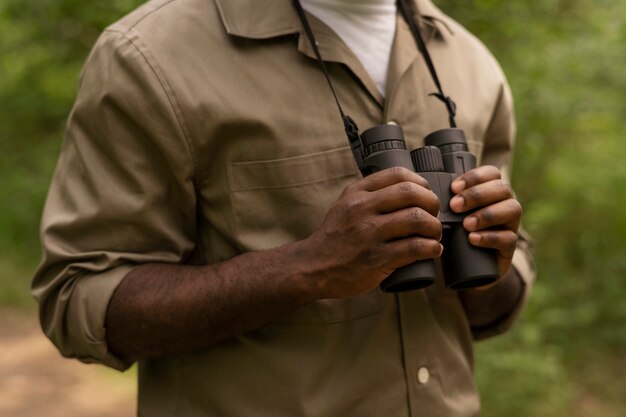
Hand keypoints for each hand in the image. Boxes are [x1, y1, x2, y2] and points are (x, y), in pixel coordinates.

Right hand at [303, 167, 442, 298]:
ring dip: (434, 228)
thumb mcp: (344, 205)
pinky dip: (431, 248)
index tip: (426, 194)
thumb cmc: (334, 238)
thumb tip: (407, 190)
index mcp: (356, 193)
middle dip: (432, 204)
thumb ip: (369, 195)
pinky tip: (432, 251)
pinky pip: (415, 248)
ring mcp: (369, 234)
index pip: (398, 174)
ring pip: (417, 219)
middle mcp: (362, 209)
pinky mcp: (377, 258)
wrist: (312, 267)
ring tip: (434, 235)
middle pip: (412, 194)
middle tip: (434, 215)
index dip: (421, 182)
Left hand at [449, 165, 521, 278]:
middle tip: (454, 206)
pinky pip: (510, 238)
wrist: (465, 270)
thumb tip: (425, 190)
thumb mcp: (449, 216)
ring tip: (466, 225)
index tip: (454, 188)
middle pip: (502, 189)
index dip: (475, 177)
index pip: (492, 173)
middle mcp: (505, 204)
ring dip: (487, 214)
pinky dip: (490, 237)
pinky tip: (473, 239)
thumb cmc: (454, 235)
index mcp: (490, 191)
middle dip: (477, 195)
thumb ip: (444, 202)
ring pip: (513, 209)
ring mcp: (510, 225)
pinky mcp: (510, 247)